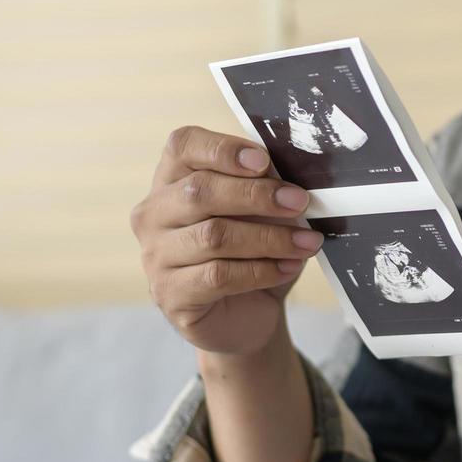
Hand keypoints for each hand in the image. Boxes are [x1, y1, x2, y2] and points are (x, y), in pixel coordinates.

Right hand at [130, 125, 321, 355]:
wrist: (246, 315)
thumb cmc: (253, 251)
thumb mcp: (263, 212)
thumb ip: (267, 186)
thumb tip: (292, 175)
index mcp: (172, 179)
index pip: (183, 146)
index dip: (223, 149)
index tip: (264, 160)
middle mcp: (154, 214)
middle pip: (199, 191)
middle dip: (257, 195)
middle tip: (300, 202)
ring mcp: (156, 256)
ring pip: (214, 236)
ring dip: (270, 237)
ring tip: (307, 242)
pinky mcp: (170, 294)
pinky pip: (218, 276)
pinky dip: (261, 270)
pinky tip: (288, 267)